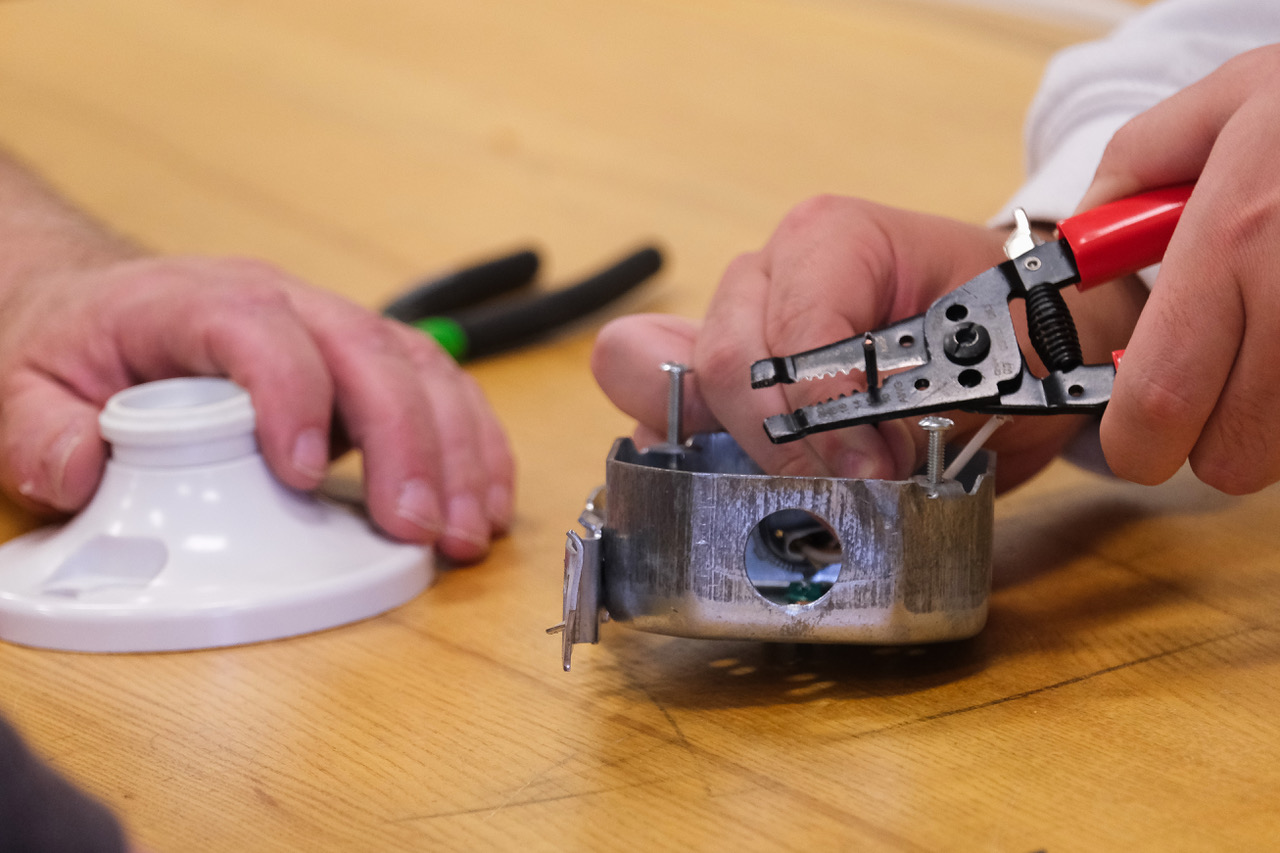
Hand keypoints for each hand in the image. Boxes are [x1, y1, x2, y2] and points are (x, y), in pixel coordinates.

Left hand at [0, 254, 512, 561]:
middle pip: (368, 351)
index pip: (260, 329)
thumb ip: (39, 433)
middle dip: (407, 442)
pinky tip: (483, 500)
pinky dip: (472, 444)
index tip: (301, 473)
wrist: (102, 308)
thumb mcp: (20, 386)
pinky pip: (438, 389)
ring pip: (422, 369)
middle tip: (416, 526)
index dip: (291, 394)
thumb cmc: (74, 344)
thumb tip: (80, 474)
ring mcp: (333, 330)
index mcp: (196, 301)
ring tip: (465, 529)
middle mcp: (283, 304)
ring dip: (457, 450)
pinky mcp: (365, 365)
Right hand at [594, 195, 1144, 490]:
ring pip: (682, 390)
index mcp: (829, 240)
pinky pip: (673, 420)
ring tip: (810, 484)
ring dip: (737, 452)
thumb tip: (855, 466)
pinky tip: (760, 486)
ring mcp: (732, 326)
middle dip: (781, 441)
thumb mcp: (990, 362)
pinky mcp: (722, 381)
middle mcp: (764, 274)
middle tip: (849, 484)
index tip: (874, 470)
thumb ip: (917, 402)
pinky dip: (704, 463)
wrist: (1016, 340)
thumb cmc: (1005, 334)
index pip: (791, 333)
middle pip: (725, 362)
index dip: (826, 414)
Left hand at [1078, 44, 1279, 493]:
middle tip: (1213, 382)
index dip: (1135, 443)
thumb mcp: (1225, 103)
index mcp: (1235, 236)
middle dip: (1207, 440)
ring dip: (1269, 422)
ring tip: (1272, 338)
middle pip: (1234, 457)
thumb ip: (1130, 174)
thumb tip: (1083, 252)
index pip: (1160, 403)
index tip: (1133, 431)